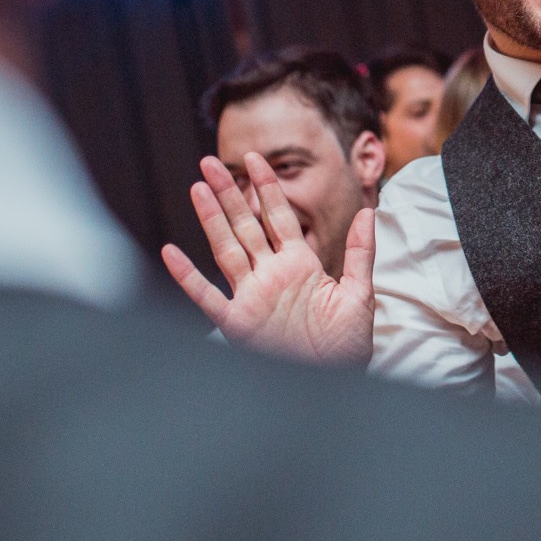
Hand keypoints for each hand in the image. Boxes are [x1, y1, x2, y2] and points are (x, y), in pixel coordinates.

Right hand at [161, 153, 374, 366]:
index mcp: (298, 265)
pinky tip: (172, 253)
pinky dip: (188, 276)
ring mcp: (251, 296)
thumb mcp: (358, 293)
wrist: (334, 381)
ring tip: (196, 188)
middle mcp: (270, 275)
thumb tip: (369, 212)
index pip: (278, 217)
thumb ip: (360, 253)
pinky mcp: (237, 322)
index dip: (266, 187)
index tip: (255, 159)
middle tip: (211, 162)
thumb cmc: (345, 345)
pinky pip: (207, 296)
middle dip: (229, 193)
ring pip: (226, 249)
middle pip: (245, 225)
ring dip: (211, 220)